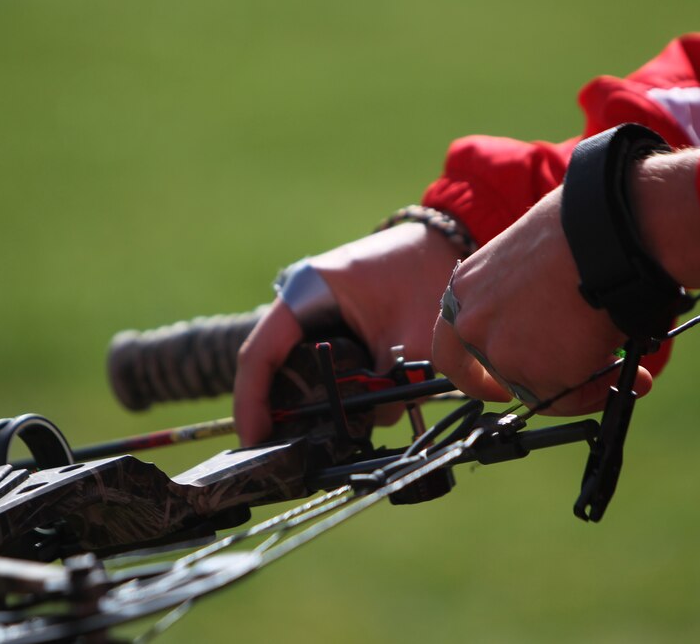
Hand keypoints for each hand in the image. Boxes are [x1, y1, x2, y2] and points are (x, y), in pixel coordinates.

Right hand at [233, 223, 462, 444]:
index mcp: (308, 292)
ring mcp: (316, 319)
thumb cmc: (428, 276)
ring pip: (298, 373)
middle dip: (279, 413)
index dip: (252, 402)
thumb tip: (370, 425)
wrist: (447, 245)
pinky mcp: (334, 332)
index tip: (254, 440)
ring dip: (312, 405)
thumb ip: (389, 384)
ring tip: (323, 436)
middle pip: (272, 369)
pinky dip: (333, 392)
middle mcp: (302, 306)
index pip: (260, 353)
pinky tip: (351, 413)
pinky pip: (321, 368)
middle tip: (283, 453)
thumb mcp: (413, 336)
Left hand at [431, 187, 646, 414]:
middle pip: (499, 374)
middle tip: (573, 382)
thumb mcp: (527, 254)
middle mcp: (474, 324)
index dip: (471, 374)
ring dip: (580, 384)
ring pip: (539, 389)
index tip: (493, 387)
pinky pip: (570, 396)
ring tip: (622, 365)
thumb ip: (519, 293)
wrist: (606, 236)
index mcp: (465, 289)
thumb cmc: (579, 229)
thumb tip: (549, 317)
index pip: (448, 349)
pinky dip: (599, 390)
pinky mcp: (538, 373)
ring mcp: (502, 352)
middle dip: (538, 381)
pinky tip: (630, 372)